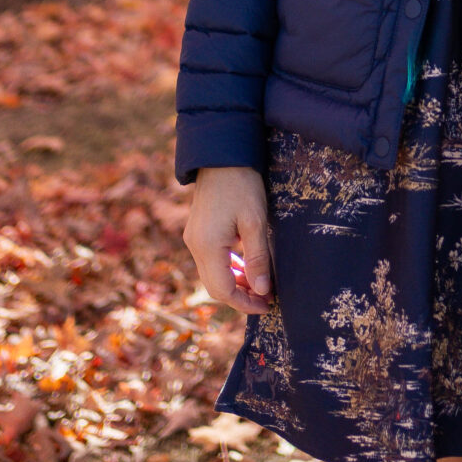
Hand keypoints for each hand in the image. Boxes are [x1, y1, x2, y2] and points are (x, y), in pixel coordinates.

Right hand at [183, 165, 274, 310]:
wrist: (221, 156)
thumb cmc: (241, 184)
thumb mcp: (254, 221)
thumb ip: (257, 258)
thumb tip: (262, 290)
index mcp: (207, 246)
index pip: (223, 290)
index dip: (245, 303)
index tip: (267, 305)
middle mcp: (194, 246)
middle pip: (215, 287)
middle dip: (241, 297)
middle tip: (267, 299)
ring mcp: (193, 239)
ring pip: (212, 275)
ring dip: (235, 284)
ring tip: (260, 286)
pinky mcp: (196, 232)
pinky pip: (211, 261)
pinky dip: (228, 269)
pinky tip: (246, 268)